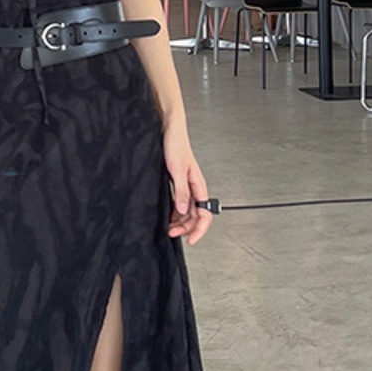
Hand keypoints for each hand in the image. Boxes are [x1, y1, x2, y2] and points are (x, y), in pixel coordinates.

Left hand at [164, 130, 212, 245]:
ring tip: (168, 228)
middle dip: (186, 228)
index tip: (191, 240)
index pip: (205, 214)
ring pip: (187, 211)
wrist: (169, 130)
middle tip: (172, 234)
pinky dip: (174, 212)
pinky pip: (179, 203)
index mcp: (198, 185)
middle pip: (195, 216)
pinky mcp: (177, 183)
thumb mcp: (177, 170)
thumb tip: (183, 210)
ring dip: (179, 221)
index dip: (199, 229)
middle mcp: (194, 188)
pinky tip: (166, 216)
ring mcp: (186, 186)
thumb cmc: (175, 145)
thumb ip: (181, 191)